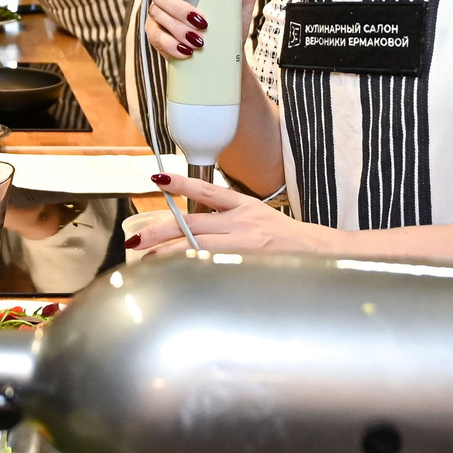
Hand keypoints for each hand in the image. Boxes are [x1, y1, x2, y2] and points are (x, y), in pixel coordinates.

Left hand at [130, 172, 319, 254]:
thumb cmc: (283, 236)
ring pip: (197, 248)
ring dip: (168, 253)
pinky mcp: (245, 264)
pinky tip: (173, 273)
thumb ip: (225, 215)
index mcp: (244, 206)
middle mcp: (242, 223)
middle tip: (136, 238)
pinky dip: (190, 269)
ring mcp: (243, 246)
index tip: (159, 179)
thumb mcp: (256, 214)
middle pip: (193, 225)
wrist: (315, 253)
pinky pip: (211, 266)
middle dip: (160, 231)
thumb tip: (188, 223)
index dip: (182, 184)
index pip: (208, 190)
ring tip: (146, 258)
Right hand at [144, 0, 263, 61]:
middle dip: (177, 7)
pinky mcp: (157, 32)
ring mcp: (160, 11)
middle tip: (200, 21)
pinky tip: (186, 51)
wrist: (229, 49)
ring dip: (178, 28)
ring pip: (156, 13)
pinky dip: (171, 44)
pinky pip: (154, 35)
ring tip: (199, 40)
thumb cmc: (233, 15)